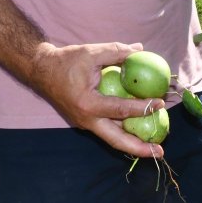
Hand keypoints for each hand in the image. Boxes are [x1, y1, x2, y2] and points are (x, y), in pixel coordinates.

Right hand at [30, 41, 166, 158]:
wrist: (41, 70)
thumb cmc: (66, 60)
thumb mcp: (92, 52)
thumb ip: (116, 51)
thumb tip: (140, 50)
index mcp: (88, 104)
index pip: (121, 110)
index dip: (143, 107)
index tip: (160, 103)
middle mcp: (86, 120)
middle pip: (116, 140)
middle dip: (139, 149)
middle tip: (160, 152)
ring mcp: (85, 123)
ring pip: (112, 139)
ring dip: (132, 144)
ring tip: (153, 147)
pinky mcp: (85, 121)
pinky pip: (107, 130)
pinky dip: (122, 132)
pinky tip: (137, 129)